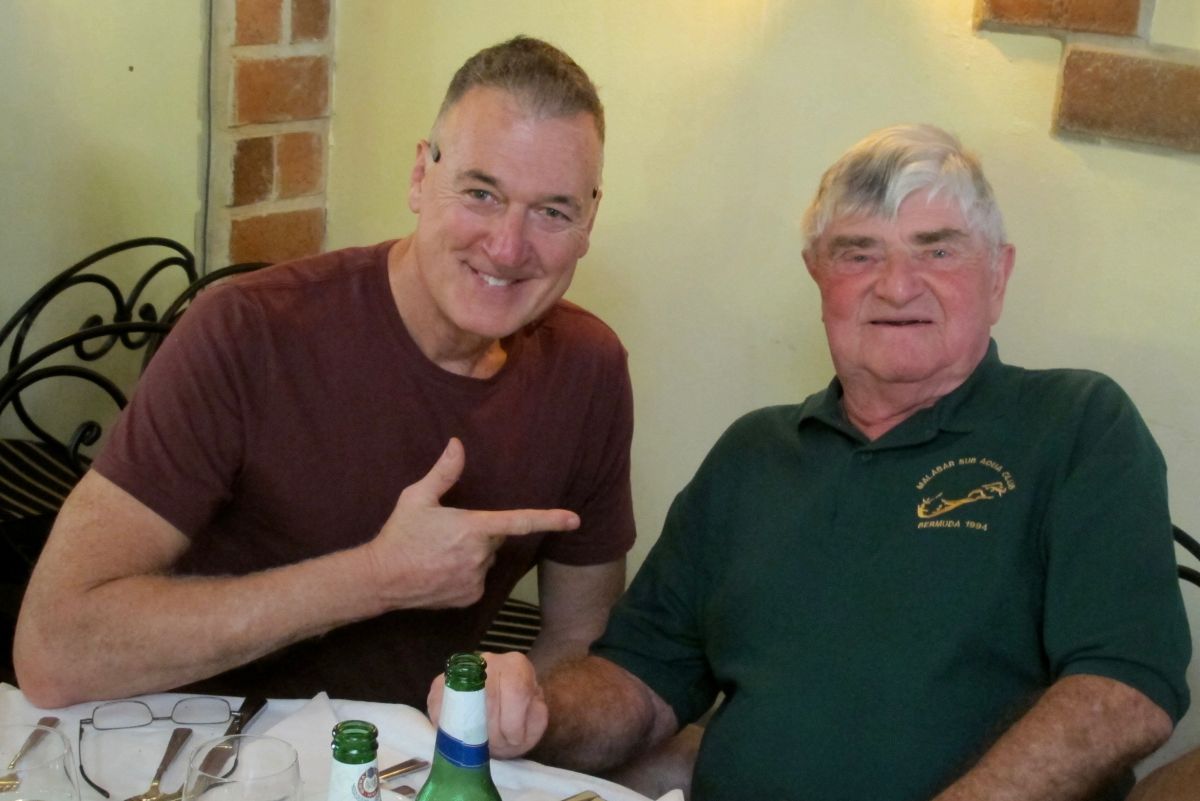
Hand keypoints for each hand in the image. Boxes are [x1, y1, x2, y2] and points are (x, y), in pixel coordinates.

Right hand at [366, 438, 579, 608]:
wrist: (381, 579)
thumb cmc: (400, 534)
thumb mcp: (417, 497)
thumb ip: (444, 472)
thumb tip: (457, 444)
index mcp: (472, 527)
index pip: (519, 522)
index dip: (549, 520)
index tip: (574, 520)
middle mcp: (479, 555)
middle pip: (494, 539)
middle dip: (480, 534)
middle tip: (449, 533)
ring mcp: (476, 579)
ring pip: (485, 560)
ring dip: (473, 555)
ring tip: (440, 554)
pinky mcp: (470, 597)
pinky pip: (478, 580)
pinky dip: (466, 574)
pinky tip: (441, 571)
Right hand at [427, 651, 547, 758]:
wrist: (500, 709)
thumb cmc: (519, 717)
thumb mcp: (535, 721)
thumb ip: (535, 722)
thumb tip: (516, 728)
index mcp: (516, 667)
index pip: (516, 690)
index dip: (513, 723)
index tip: (513, 740)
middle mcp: (488, 662)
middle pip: (486, 696)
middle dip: (489, 731)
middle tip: (492, 746)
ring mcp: (462, 671)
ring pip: (460, 700)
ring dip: (466, 729)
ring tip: (476, 741)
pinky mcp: (440, 683)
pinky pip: (437, 703)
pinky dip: (445, 724)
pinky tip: (457, 733)